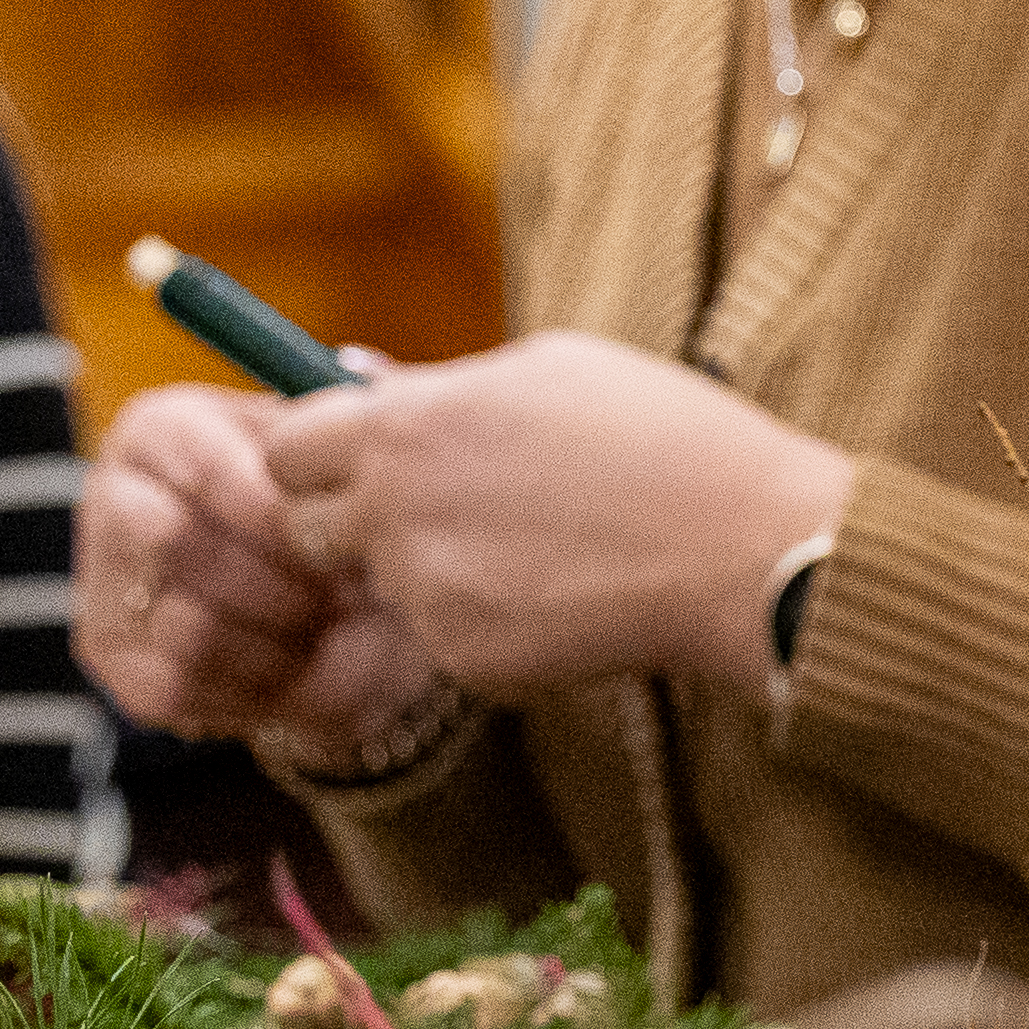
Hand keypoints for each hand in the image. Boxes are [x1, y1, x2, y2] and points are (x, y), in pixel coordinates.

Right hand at [73, 384, 442, 761]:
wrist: (339, 621)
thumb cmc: (339, 521)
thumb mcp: (354, 461)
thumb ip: (359, 417)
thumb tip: (361, 369)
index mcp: (161, 429)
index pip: (202, 464)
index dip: (275, 510)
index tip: (333, 535)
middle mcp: (111, 498)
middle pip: (177, 543)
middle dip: (279, 580)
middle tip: (342, 592)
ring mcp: (99, 582)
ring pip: (185, 624)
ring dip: (278, 636)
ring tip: (328, 624)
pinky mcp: (111, 658)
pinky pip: (178, 684)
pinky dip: (253, 685)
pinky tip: (295, 664)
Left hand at [258, 330, 860, 706]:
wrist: (742, 548)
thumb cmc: (660, 435)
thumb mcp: (547, 369)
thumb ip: (433, 383)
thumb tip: (353, 376)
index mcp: (408, 425)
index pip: (285, 447)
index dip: (318, 453)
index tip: (361, 457)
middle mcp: (396, 510)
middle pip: (308, 528)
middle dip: (354, 521)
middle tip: (441, 508)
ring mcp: (426, 592)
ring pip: (383, 586)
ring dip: (426, 570)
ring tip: (531, 544)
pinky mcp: (463, 658)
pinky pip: (442, 636)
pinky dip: (483, 620)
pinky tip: (560, 592)